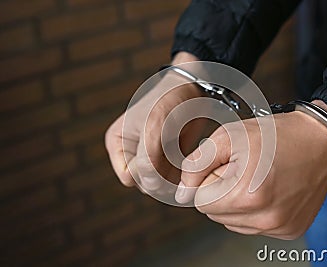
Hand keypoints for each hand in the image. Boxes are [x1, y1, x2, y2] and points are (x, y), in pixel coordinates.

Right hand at [105, 52, 206, 192]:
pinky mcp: (167, 160)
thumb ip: (148, 158)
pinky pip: (171, 179)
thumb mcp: (155, 127)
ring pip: (159, 184)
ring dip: (173, 177)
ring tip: (184, 156)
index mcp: (118, 143)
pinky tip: (188, 160)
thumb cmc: (169, 100)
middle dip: (162, 177)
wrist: (191, 89)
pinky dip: (181, 175)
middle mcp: (131, 153)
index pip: (128, 176)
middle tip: (180, 159)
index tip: (163, 156)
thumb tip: (148, 187)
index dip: (146, 173)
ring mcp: (149, 158)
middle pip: (144, 183)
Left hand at [176, 108, 326, 238]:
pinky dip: (255, 210)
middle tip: (243, 169)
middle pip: (215, 214)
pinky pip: (254, 226)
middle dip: (221, 190)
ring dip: (236, 202)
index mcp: (248, 196)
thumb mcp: (228, 137)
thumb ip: (196, 165)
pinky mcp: (290, 230)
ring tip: (257, 178)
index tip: (226, 165)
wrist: (320, 140)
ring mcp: (280, 228)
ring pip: (233, 222)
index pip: (200, 201)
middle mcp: (266, 219)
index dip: (208, 179)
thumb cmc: (276, 135)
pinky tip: (269, 189)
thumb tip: (181, 194)